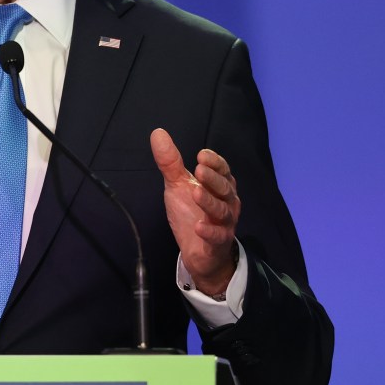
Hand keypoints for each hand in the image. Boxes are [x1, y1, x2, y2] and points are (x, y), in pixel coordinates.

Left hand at [150, 127, 239, 295]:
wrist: (199, 251)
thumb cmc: (191, 213)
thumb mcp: (177, 186)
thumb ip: (170, 162)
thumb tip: (158, 133)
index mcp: (219, 185)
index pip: (222, 169)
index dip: (214, 162)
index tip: (201, 155)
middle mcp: (227, 201)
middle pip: (225, 188)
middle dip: (213, 179)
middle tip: (198, 170)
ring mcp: (225, 223)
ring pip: (222, 211)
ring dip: (209, 202)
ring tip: (196, 193)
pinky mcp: (218, 242)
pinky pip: (217, 236)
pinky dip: (209, 232)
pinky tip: (198, 227)